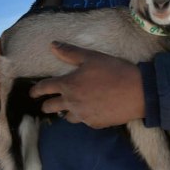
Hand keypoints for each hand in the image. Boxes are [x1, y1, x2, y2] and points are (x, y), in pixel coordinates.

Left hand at [28, 42, 144, 128]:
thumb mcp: (91, 57)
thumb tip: (52, 45)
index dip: (35, 91)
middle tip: (46, 104)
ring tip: (70, 108)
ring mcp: (83, 115)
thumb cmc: (114, 71)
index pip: (44, 88)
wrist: (137, 92)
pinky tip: (90, 110)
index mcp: (68, 85)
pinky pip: (84, 121)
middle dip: (46, 105)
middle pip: (51, 107)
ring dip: (65, 112)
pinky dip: (84, 116)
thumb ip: (70, 52)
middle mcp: (72, 102)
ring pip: (66, 117)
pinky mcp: (95, 124)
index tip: (31, 93)